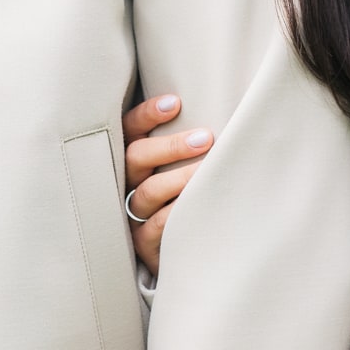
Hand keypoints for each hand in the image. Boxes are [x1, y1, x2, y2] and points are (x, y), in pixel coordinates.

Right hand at [123, 94, 212, 274]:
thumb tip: (223, 109)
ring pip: (148, 191)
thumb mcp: (185, 164)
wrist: (189, 246)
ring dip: (178, 178)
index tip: (175, 103)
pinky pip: (155, 226)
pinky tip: (197, 204)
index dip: (147, 115)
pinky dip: (176, 213)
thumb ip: (192, 140)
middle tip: (205, 138)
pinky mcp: (142, 241)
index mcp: (135, 157)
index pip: (130, 128)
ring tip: (206, 171)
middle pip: (136, 156)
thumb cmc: (189, 192)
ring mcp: (131, 212)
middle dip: (170, 146)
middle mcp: (126, 181)